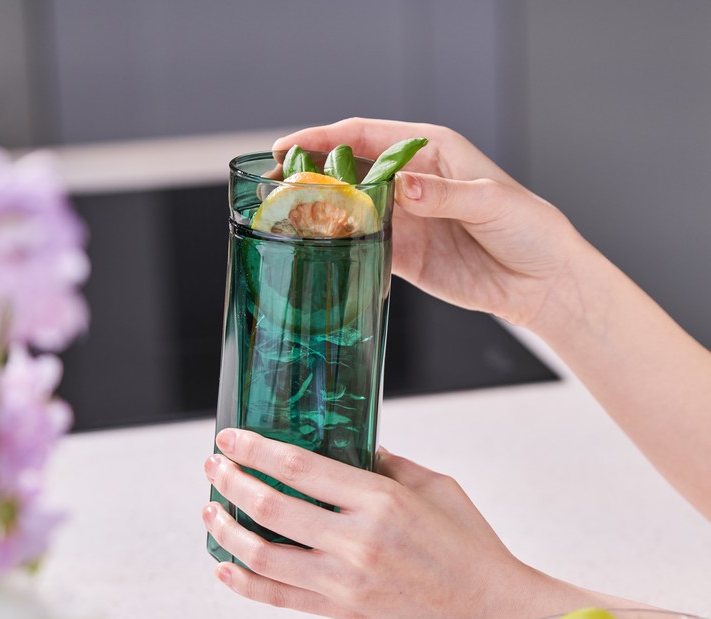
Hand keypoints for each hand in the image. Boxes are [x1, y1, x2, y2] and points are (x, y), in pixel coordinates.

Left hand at [202, 429, 621, 618]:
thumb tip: (356, 449)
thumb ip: (391, 466)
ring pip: (263, 555)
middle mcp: (356, 539)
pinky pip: (279, 599)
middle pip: (272, 506)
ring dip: (227, 531)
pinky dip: (244, 584)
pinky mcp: (344, 612)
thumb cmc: (472, 547)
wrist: (493, 615)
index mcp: (381, 500)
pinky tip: (224, 569)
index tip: (231, 438)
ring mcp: (346, 581)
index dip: (256, 449)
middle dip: (232, 482)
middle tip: (214, 467)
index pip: (300, 466)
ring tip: (211, 511)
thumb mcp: (437, 488)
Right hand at [272, 117, 589, 328]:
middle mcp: (413, 183)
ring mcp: (406, 220)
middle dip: (313, 174)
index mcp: (432, 151)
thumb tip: (402, 188)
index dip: (326, 138)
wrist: (540, 281)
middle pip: (351, 171)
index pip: (367, 136)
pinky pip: (365, 246)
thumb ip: (443, 194)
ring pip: (351, 210)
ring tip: (290, 218)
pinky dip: (343, 247)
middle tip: (279, 185)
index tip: (291, 147)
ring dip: (322, 213)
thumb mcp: (490, 202)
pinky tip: (322, 248)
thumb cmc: (529, 228)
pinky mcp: (405, 255)